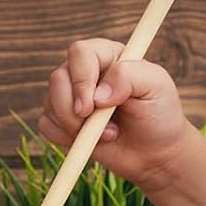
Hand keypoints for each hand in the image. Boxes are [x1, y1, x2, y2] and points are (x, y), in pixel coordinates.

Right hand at [37, 35, 196, 199]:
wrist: (157, 152)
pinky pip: (45, 124)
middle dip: (73, 108)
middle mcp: (85, 72)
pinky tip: (92, 141)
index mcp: (107, 55)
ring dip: (74, 126)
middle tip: (97, 125)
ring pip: (49, 103)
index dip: (81, 79)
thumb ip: (128, 76)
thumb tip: (97, 94)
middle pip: (58, 78)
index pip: (79, 52)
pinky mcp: (63, 120)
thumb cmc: (160, 114)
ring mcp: (71, 96)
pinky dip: (64, 137)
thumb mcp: (157, 86)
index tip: (94, 105)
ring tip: (107, 133)